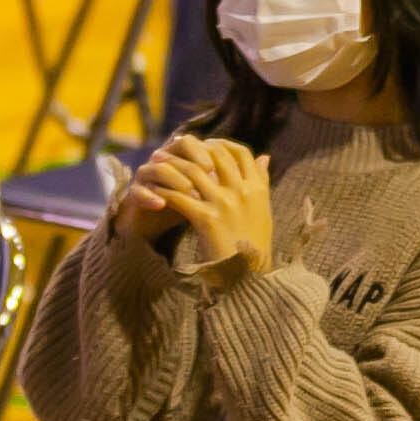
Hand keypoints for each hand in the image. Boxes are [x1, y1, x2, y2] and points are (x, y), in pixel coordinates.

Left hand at [132, 134, 276, 271]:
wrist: (249, 275)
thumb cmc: (255, 244)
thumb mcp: (263, 209)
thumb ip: (262, 181)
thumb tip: (264, 157)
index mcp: (256, 189)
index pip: (240, 153)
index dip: (222, 144)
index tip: (207, 144)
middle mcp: (242, 192)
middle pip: (215, 156)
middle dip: (194, 149)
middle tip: (177, 146)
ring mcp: (224, 204)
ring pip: (194, 171)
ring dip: (173, 164)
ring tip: (158, 160)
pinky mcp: (207, 219)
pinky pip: (180, 196)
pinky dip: (165, 190)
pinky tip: (155, 188)